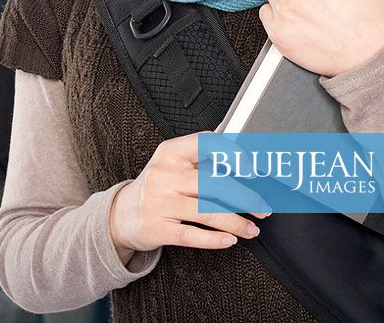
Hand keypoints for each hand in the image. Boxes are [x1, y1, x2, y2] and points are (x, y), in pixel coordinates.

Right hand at [108, 133, 264, 263]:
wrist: (120, 215)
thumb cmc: (157, 188)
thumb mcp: (172, 164)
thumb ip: (202, 158)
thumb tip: (242, 156)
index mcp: (169, 153)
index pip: (206, 144)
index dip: (233, 155)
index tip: (253, 169)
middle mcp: (163, 175)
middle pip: (213, 183)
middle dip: (245, 197)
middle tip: (263, 207)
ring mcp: (159, 202)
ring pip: (207, 211)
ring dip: (236, 222)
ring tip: (252, 229)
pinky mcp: (157, 228)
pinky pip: (192, 235)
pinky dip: (215, 239)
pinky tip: (230, 240)